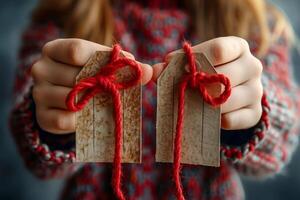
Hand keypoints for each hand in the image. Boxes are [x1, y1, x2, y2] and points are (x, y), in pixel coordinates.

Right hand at [31, 39, 152, 133]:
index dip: (102, 60)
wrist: (66, 99)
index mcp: (54, 49)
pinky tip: (88, 115)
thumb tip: (150, 72)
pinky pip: (66, 120)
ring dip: (92, 102)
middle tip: (115, 89)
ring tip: (101, 101)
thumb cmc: (88, 75)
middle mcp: (40, 69)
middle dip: (101, 85)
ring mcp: (38, 94)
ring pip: (71, 99)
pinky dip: (81, 120)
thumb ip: (124, 65)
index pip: (75, 50)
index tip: (122, 67)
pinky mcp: (42, 117)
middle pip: (75, 77)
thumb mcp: (102, 64)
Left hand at [153, 36, 262, 129]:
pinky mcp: (255, 113)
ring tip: (192, 102)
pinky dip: (215, 120)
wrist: (232, 92)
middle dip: (198, 85)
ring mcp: (257, 91)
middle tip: (182, 89)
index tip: (173, 65)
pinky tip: (206, 114)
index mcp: (239, 47)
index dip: (194, 59)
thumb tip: (154, 71)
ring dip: (205, 104)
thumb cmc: (209, 72)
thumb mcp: (196, 63)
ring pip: (227, 100)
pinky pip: (231, 120)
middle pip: (224, 76)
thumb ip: (175, 64)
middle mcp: (253, 66)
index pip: (219, 49)